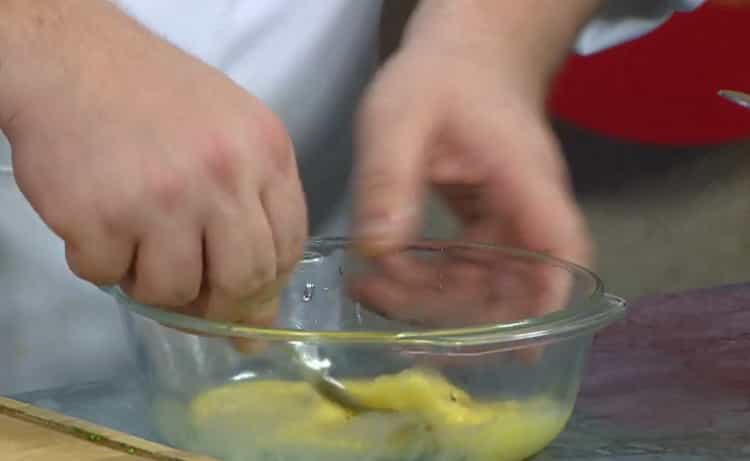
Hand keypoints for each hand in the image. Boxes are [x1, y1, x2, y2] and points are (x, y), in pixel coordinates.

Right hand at [1, 1, 306, 323]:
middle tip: (191, 285)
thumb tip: (259, 299)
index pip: (289, 246)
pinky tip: (98, 226)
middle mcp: (224, 177)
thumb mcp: (234, 127)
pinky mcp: (102, 219)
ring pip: (174, 291)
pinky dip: (100, 262)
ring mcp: (164, 200)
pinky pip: (108, 277)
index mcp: (267, 152)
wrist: (73, 60)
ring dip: (153, 283)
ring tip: (136, 245)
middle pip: (243, 280)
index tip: (241, 287)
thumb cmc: (158, 94)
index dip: (266, 280)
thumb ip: (256, 199)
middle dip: (216, 298)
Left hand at [351, 44, 590, 326]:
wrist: (464, 55)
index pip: (559, 250)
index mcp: (525, 179)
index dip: (547, 303)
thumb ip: (389, 181)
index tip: (519, 347)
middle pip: (514, 283)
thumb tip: (378, 253)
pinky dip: (428, 279)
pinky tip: (382, 276)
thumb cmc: (439, 77)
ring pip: (485, 282)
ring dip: (432, 299)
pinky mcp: (485, 222)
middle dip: (453, 310)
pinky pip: (465, 266)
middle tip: (381, 299)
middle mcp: (527, 208)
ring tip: (368, 288)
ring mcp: (508, 218)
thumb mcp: (399, 119)